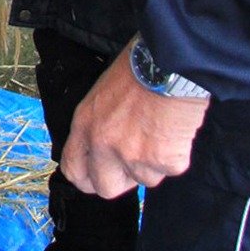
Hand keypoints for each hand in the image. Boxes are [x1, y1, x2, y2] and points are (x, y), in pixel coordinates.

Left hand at [60, 47, 209, 198]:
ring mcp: (133, 156)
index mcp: (84, 124)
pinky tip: (176, 129)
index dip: (87, 177)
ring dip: (154, 163)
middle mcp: (104, 144)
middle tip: (136, 161)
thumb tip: (104, 147)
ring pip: (145, 179)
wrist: (170, 62)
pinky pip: (171, 169)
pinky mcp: (163, 161)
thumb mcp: (104, 92)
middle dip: (122, 181)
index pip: (73, 169)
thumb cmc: (139, 66)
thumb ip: (99, 123)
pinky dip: (176, 154)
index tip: (99, 175)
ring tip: (160, 130)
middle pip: (105, 188)